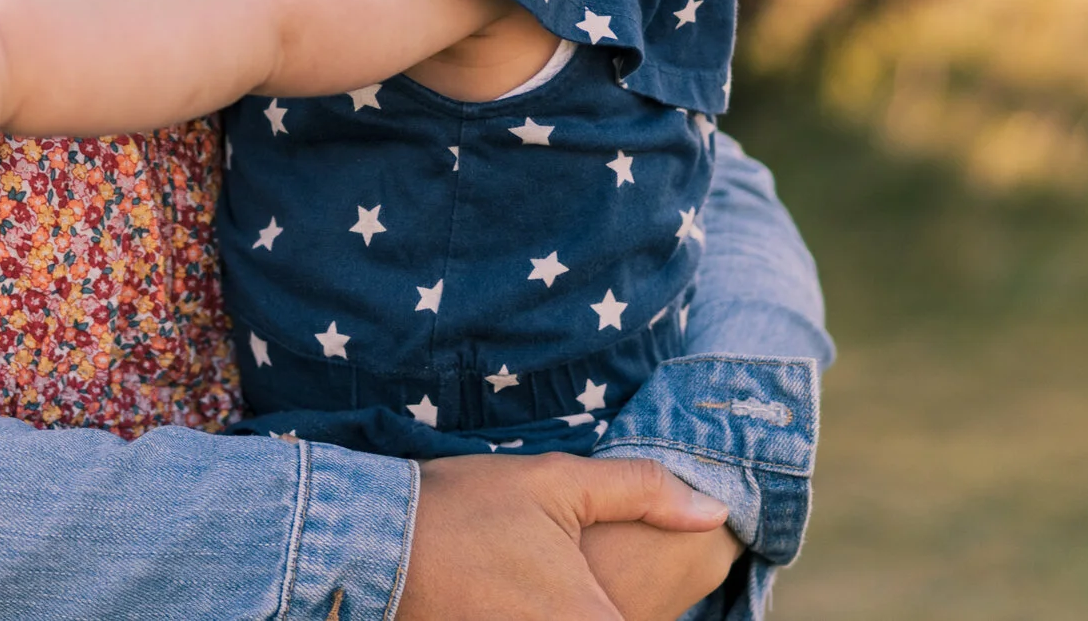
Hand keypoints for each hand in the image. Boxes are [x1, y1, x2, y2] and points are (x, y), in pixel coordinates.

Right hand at [395, 454, 730, 620]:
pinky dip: (556, 609)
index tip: (644, 567)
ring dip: (595, 600)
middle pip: (633, 618)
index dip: (661, 588)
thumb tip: (713, 508)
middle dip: (628, 589)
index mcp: (594, 620)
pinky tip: (536, 586)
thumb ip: (641, 492)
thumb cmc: (464, 509)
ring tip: (560, 571)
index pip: (664, 611)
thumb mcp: (555, 481)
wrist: (374, 545)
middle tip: (588, 558)